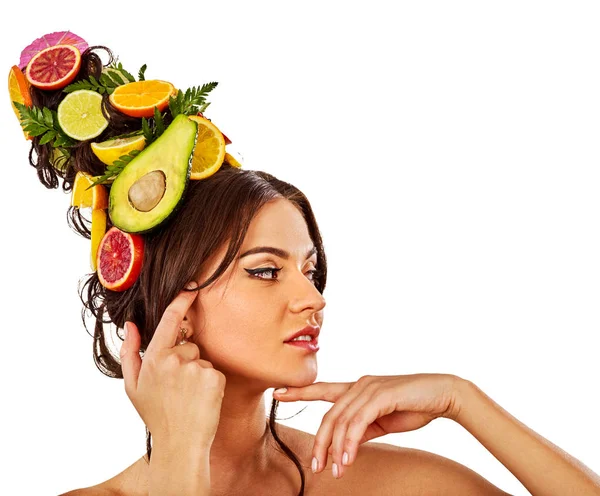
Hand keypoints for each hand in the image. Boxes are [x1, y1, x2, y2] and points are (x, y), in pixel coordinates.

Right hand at [120, 286, 225, 449]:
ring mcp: (195, 368)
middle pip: (189, 345)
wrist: (180, 444)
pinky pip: (215, 371)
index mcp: (153, 358)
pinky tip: (202, 400)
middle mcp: (174, 359)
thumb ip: (130, 352)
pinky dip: (212, 384)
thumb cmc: (156, 415)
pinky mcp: (214, 378)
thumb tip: (131, 325)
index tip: (192, 287)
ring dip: (199, 374)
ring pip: (203, 360)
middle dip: (187, 360)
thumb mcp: (133, 386)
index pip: (170, 320)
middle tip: (179, 388)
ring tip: (190, 396)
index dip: (181, 300)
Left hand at [273, 373, 461, 477]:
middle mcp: (359, 385)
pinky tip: (348, 459)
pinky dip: (351, 442)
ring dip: (336, 448)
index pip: (322, 389)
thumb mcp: (382, 421)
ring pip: (341, 420)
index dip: (299, 391)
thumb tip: (346, 445)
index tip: (277, 392)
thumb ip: (363, 428)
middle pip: (329, 415)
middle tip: (316, 466)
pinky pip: (358, 422)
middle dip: (320, 442)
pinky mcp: (381, 395)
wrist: (442, 395)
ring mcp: (369, 388)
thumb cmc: (413, 406)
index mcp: (358, 388)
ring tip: (336, 470)